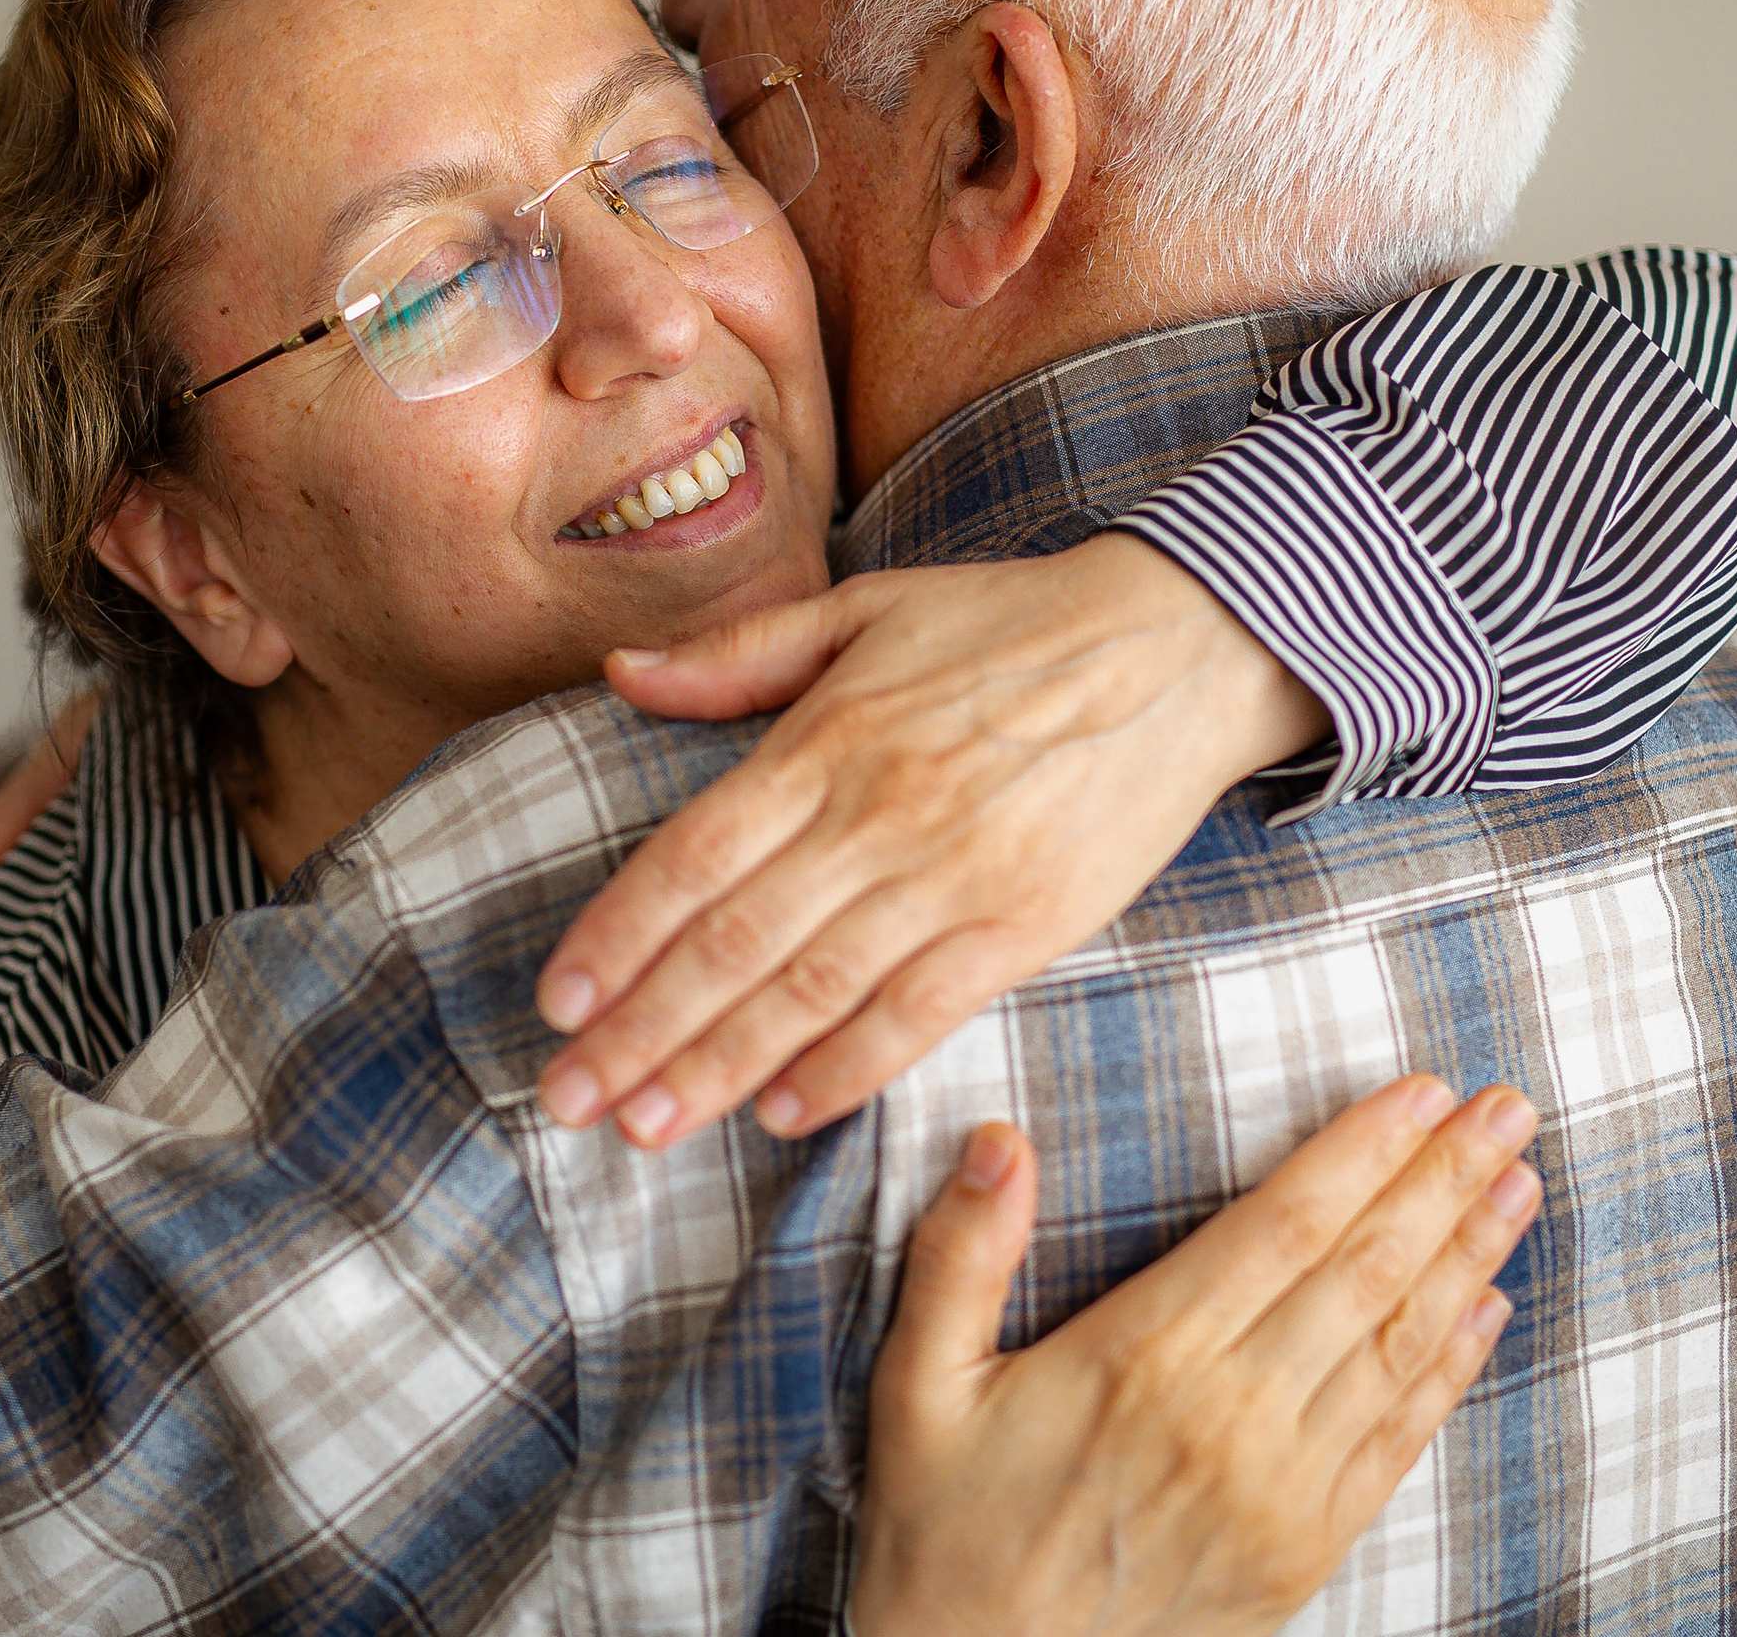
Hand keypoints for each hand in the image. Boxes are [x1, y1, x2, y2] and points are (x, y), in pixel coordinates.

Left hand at [532, 536, 1321, 1146]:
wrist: (1179, 644)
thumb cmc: (1008, 624)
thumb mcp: (864, 608)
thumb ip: (737, 655)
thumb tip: (619, 675)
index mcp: (826, 738)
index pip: (691, 856)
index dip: (617, 935)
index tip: (557, 1003)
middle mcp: (877, 813)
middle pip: (733, 943)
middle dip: (642, 1032)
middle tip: (569, 1099)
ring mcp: (954, 875)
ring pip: (811, 993)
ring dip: (719, 1068)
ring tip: (645, 1128)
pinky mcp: (1026, 923)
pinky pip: (919, 1014)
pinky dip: (846, 1070)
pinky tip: (780, 1115)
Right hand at [852, 1077, 1540, 1636]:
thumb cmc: (944, 1526)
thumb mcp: (919, 1384)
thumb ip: (959, 1256)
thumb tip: (995, 1140)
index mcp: (1143, 1356)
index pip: (1283, 1224)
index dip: (1361, 1150)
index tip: (1422, 1089)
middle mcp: (1230, 1416)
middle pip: (1363, 1271)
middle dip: (1443, 1179)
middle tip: (1508, 1109)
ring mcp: (1279, 1489)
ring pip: (1397, 1347)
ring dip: (1468, 1257)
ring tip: (1518, 1181)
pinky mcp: (1303, 1550)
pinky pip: (1397, 1442)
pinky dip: (1450, 1369)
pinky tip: (1487, 1307)